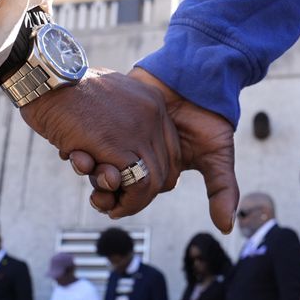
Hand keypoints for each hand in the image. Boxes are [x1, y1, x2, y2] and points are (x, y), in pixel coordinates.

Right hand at [20, 68, 181, 218]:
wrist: (43, 82)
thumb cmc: (64, 94)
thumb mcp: (102, 105)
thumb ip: (117, 129)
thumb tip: (115, 171)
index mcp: (152, 102)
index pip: (170, 152)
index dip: (153, 175)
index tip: (130, 185)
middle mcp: (153, 116)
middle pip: (164, 170)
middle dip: (141, 194)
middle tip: (117, 202)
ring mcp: (139, 131)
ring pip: (152, 183)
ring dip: (130, 202)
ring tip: (107, 205)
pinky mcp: (118, 147)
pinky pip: (136, 186)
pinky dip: (123, 202)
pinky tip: (101, 200)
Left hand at [73, 68, 238, 232]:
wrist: (195, 70)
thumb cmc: (210, 115)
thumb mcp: (217, 154)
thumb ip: (222, 189)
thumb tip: (227, 228)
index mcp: (158, 169)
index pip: (135, 194)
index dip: (123, 203)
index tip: (112, 208)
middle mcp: (137, 154)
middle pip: (111, 180)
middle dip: (101, 188)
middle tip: (94, 193)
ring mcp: (121, 135)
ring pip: (96, 160)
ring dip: (86, 167)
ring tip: (80, 164)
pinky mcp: (108, 115)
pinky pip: (87, 134)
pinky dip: (79, 145)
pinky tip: (73, 150)